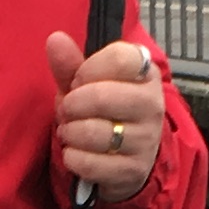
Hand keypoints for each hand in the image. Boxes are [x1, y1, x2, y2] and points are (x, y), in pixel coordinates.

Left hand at [48, 32, 163, 205]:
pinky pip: (90, 162)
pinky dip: (73, 157)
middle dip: (72, 104)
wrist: (126, 158)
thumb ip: (70, 63)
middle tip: (68, 109)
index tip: (79, 80)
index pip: (119, 58)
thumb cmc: (105, 112)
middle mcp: (152, 104)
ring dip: (70, 132)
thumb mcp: (86, 84)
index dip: (88, 69)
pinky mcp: (133, 170)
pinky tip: (75, 153)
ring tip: (70, 131)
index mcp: (145, 73)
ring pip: (94, 132)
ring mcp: (146, 139)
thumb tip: (55, 39)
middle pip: (102, 96)